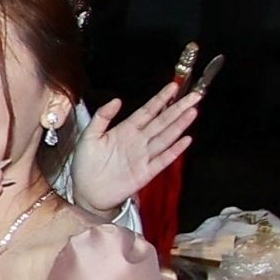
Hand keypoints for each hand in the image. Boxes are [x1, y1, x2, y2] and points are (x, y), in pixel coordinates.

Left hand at [73, 84, 199, 213]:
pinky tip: (186, 140)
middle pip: (162, 121)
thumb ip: (102, 117)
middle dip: (178, 108)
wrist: (86, 192)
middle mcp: (138, 141)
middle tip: (194, 96)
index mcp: (125, 130)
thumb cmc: (86, 164)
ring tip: (192, 112)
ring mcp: (143, 156)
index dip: (160, 99)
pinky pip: (163, 159)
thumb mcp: (89, 136)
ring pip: (166, 137)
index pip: (147, 111)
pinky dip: (175, 150)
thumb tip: (116, 100)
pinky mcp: (146, 172)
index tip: (173, 87)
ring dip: (180, 125)